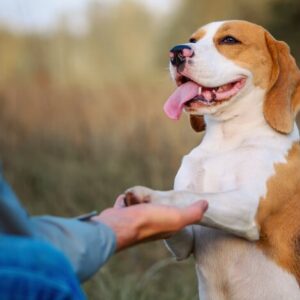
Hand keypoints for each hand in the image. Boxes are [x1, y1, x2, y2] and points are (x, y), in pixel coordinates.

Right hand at [92, 195, 207, 250]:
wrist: (119, 226)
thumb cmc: (149, 222)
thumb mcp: (177, 217)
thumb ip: (193, 213)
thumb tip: (206, 204)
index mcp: (166, 227)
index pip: (173, 216)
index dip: (174, 208)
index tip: (172, 201)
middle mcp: (150, 226)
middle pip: (154, 208)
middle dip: (152, 201)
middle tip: (150, 199)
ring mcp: (134, 221)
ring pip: (139, 204)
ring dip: (138, 198)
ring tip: (137, 199)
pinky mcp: (121, 215)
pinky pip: (125, 203)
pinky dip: (125, 200)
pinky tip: (126, 201)